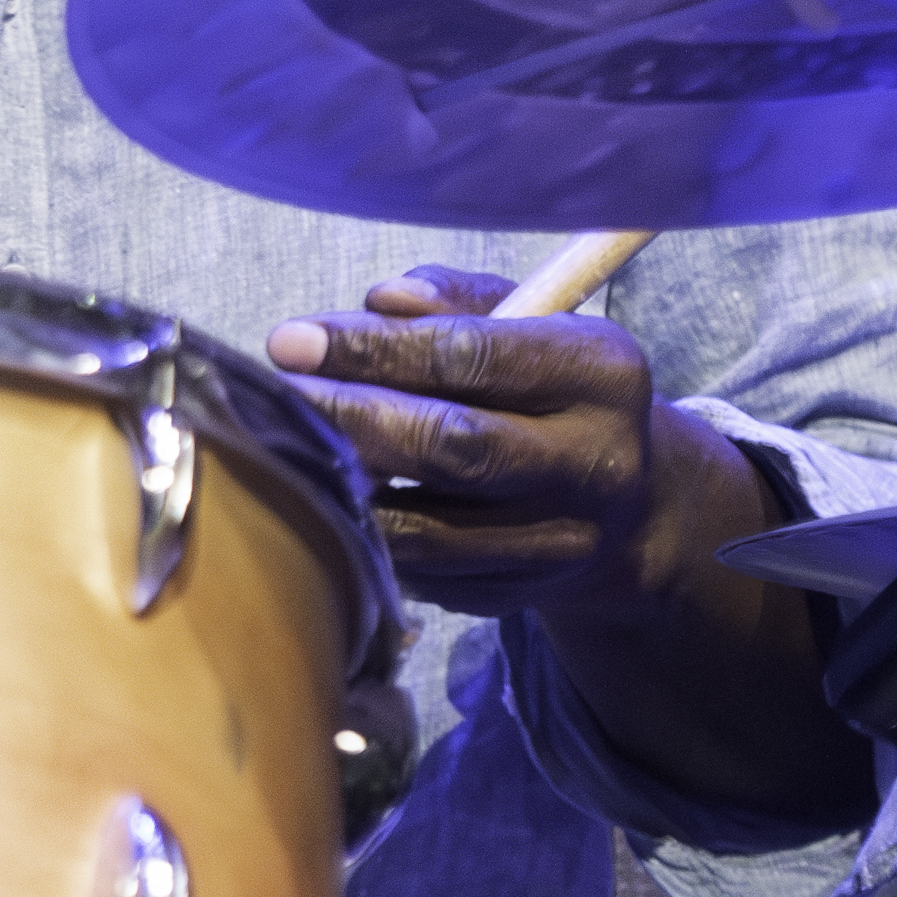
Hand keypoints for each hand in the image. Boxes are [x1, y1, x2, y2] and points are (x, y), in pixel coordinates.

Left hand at [267, 264, 862, 828]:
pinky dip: (363, 537)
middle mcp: (594, 464)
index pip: (471, 356)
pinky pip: (418, 573)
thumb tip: (379, 301)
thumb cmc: (543, 385)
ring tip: (285, 450)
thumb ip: (449, 299)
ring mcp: (558, 544)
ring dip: (342, 490)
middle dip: (347, 417)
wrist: (623, 502)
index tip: (289, 341)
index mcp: (601, 374)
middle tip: (274, 396)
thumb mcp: (522, 319)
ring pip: (426, 528)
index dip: (372, 350)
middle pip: (451, 446)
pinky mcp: (516, 597)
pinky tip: (324, 501)